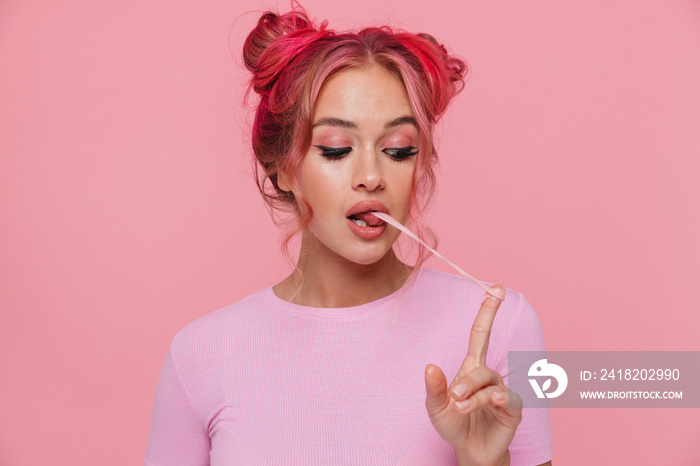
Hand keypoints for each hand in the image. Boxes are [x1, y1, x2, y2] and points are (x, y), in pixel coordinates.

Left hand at [424, 285, 522, 465]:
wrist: (470, 451)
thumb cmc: (453, 424)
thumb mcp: (435, 407)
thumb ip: (433, 388)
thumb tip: (430, 366)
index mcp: (471, 368)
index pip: (481, 333)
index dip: (488, 310)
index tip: (497, 288)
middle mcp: (488, 375)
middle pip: (482, 362)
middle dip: (467, 380)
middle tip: (455, 396)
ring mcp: (502, 390)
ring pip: (491, 381)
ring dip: (474, 395)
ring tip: (460, 407)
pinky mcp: (513, 407)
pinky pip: (505, 397)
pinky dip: (491, 401)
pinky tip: (483, 406)